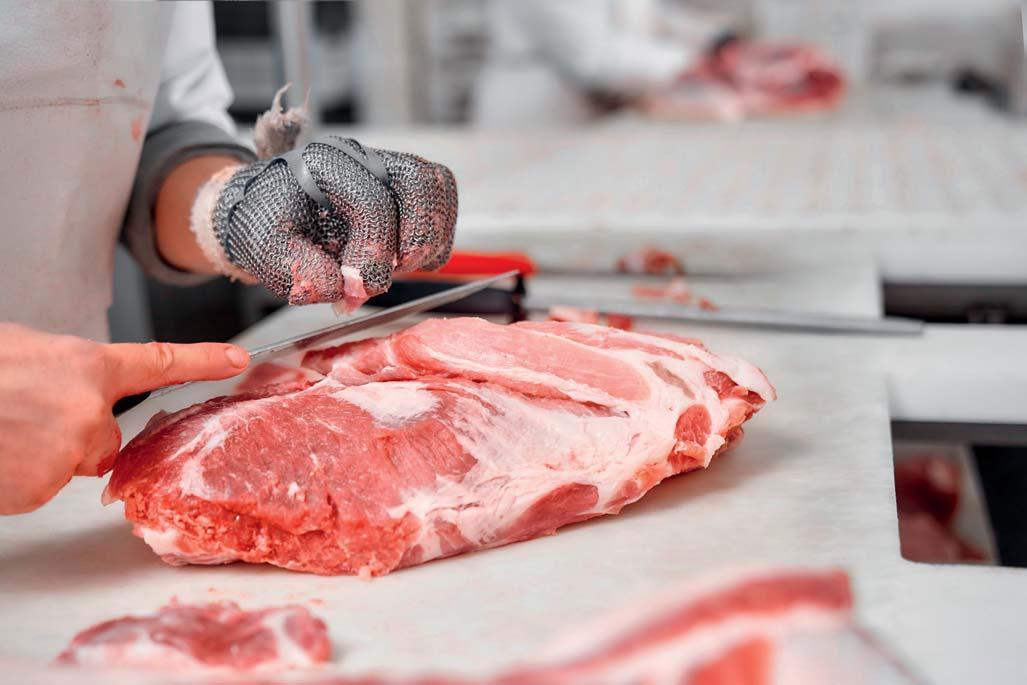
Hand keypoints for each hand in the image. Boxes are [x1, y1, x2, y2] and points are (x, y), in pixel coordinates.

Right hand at [0, 324, 248, 514]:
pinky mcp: (43, 485)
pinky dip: (16, 477)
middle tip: (18, 417)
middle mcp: (90, 408)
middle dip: (70, 435)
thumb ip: (60, 370)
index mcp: (85, 365)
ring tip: (0, 432)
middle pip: (103, 438)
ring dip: (38, 456)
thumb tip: (65, 382)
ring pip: (68, 462)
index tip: (238, 359)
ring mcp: (69, 449)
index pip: (159, 361)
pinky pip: (37, 487)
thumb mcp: (20, 351)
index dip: (203, 360)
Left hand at [194, 137, 457, 310]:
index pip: (372, 202)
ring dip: (431, 236)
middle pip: (419, 181)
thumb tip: (344, 288)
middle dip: (417, 236)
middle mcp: (361, 156)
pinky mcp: (403, 182)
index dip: (373, 253)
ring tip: (404, 266)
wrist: (266, 207)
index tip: (358, 288)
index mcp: (324, 164)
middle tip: (398, 271)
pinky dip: (436, 233)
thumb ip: (301, 273)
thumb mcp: (265, 252)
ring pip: (436, 186)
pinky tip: (412, 260)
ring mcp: (386, 164)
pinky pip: (440, 197)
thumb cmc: (269, 225)